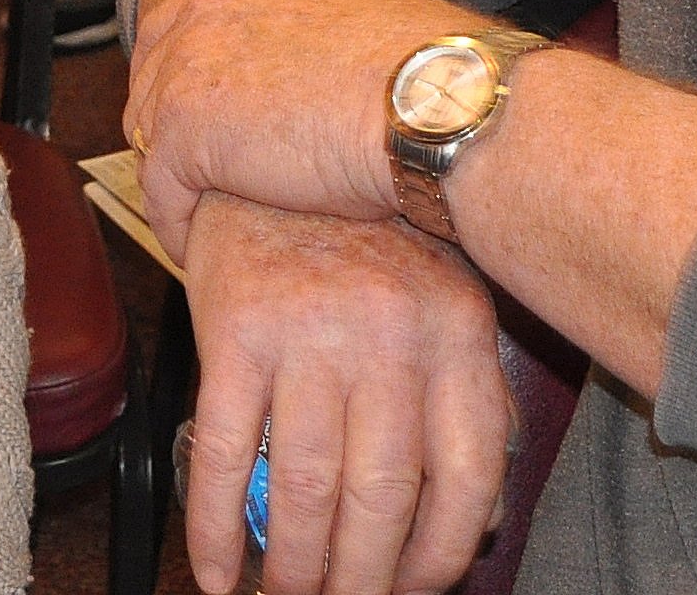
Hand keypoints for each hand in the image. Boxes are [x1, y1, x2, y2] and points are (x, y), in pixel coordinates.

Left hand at [129, 0, 464, 252]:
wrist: (435, 107)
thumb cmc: (430, 76)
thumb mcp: (364, 29)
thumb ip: (320, 41)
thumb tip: (338, 73)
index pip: (187, 24)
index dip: (189, 77)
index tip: (205, 122)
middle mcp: (210, 9)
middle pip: (153, 74)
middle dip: (166, 127)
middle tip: (190, 178)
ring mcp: (188, 67)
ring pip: (149, 133)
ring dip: (171, 178)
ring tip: (195, 217)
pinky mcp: (183, 131)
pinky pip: (160, 193)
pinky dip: (175, 226)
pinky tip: (195, 252)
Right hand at [182, 196, 511, 594]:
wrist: (274, 147)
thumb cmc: (368, 238)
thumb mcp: (445, 298)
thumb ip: (468, 401)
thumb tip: (481, 517)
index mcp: (454, 331)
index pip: (465, 475)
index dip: (441, 554)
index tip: (417, 590)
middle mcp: (387, 334)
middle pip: (380, 497)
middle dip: (361, 579)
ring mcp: (307, 332)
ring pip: (302, 487)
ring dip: (294, 567)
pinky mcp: (234, 330)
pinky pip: (221, 452)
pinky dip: (215, 529)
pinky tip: (220, 573)